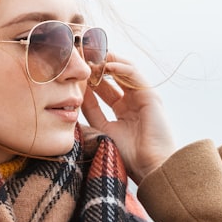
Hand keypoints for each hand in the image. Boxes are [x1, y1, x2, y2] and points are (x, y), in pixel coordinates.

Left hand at [81, 54, 176, 183]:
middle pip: (112, 77)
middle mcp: (133, 102)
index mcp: (122, 112)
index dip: (87, 80)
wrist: (150, 167)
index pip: (102, 90)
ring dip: (106, 60)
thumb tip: (74, 99)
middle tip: (79, 54)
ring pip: (123, 71)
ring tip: (90, 55)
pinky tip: (106, 65)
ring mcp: (142, 97)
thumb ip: (90, 114)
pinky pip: (133, 74)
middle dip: (96, 65)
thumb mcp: (102, 130)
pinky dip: (120, 67)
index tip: (71, 70)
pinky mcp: (150, 95)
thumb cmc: (128, 156)